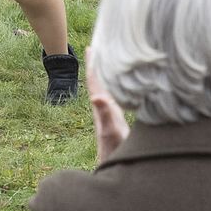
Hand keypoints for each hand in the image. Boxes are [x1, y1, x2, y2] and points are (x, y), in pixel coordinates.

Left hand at [86, 47, 129, 163]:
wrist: (115, 164)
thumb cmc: (114, 149)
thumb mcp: (110, 129)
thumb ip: (105, 113)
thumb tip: (95, 96)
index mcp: (101, 105)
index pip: (94, 81)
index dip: (93, 65)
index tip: (91, 47)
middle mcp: (103, 106)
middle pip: (98, 80)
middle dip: (97, 64)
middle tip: (98, 46)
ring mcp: (109, 112)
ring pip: (105, 87)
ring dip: (105, 73)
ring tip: (107, 59)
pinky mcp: (116, 118)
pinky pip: (114, 95)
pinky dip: (115, 85)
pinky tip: (120, 85)